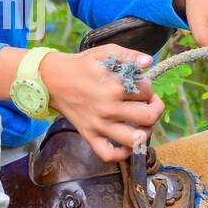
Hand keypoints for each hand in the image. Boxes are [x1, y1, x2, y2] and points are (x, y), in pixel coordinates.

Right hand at [39, 46, 163, 163]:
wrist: (52, 80)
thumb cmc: (81, 65)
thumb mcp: (104, 52)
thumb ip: (129, 55)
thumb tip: (149, 62)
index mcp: (113, 87)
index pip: (147, 89)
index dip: (148, 85)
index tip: (140, 82)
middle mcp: (108, 109)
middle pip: (148, 117)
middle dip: (155, 108)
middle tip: (149, 103)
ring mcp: (99, 125)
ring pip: (135, 140)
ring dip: (146, 132)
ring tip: (143, 124)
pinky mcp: (90, 136)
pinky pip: (109, 155)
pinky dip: (122, 154)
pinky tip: (127, 143)